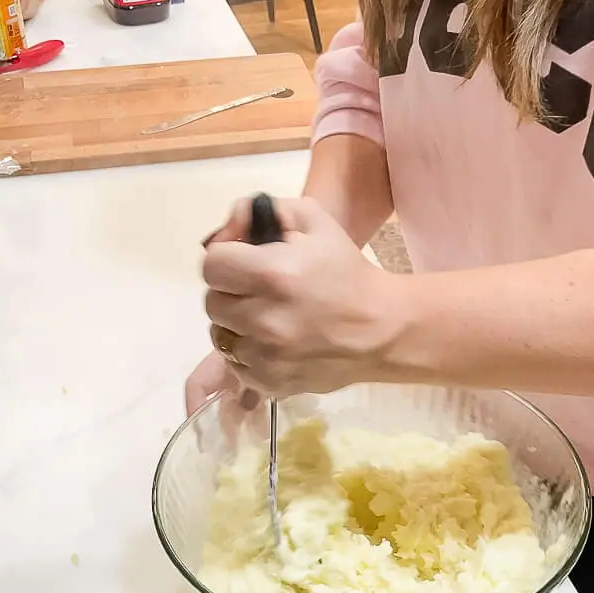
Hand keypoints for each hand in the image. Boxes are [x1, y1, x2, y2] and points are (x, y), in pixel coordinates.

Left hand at [202, 196, 401, 395]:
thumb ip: (268, 210)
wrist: (382, 330)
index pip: (211, 265)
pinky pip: (235, 364)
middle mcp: (263, 318)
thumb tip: (235, 219)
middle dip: (230, 291)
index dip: (225, 258)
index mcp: (272, 273)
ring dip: (235, 324)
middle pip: (212, 301)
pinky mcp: (269, 382)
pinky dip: (247, 353)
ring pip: (220, 335)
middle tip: (257, 290)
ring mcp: (265, 356)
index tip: (243, 261)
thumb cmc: (347, 272)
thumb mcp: (315, 221)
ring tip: (265, 317)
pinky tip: (272, 343)